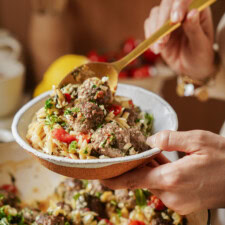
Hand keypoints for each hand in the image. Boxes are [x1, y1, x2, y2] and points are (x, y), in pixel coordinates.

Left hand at [101, 130, 224, 214]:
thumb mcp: (198, 140)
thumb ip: (170, 139)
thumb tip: (150, 140)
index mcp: (172, 178)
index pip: (133, 180)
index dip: (114, 178)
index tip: (100, 175)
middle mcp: (171, 194)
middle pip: (142, 179)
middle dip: (135, 165)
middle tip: (130, 151)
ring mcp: (177, 201)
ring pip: (153, 181)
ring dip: (149, 168)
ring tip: (150, 152)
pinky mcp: (183, 202)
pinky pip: (163, 185)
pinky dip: (158, 173)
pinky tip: (161, 161)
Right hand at [144, 0, 214, 80]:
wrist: (191, 67)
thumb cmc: (200, 55)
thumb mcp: (201, 45)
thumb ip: (195, 29)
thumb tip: (192, 13)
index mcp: (197, 9)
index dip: (179, 5)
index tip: (175, 20)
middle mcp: (182, 10)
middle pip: (167, 4)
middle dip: (162, 21)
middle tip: (163, 40)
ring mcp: (168, 19)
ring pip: (155, 14)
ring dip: (155, 31)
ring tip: (159, 47)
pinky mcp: (158, 29)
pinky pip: (149, 26)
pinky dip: (150, 37)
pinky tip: (156, 49)